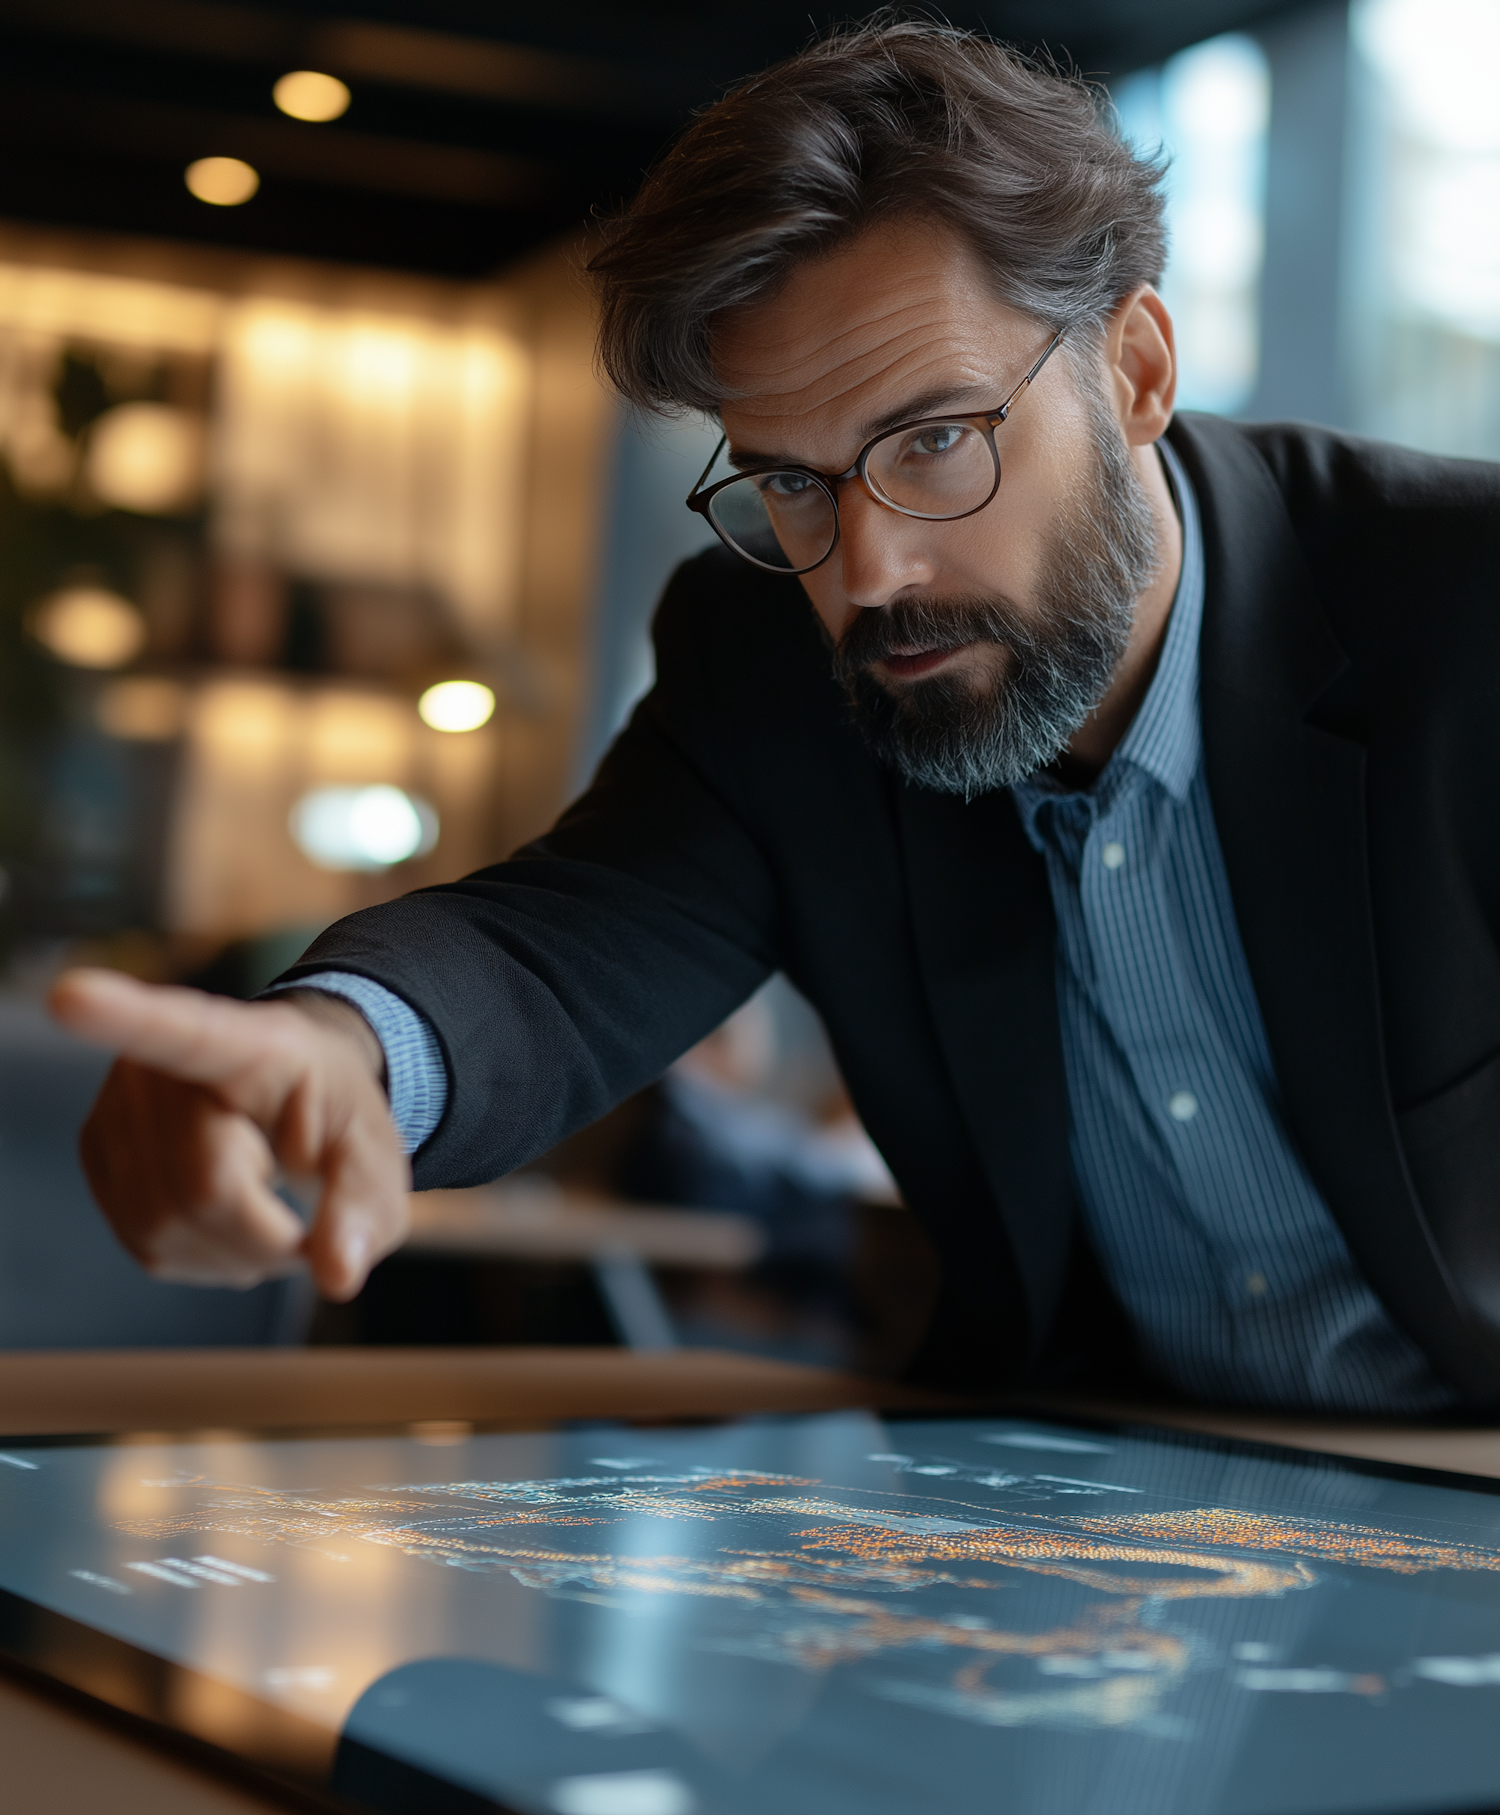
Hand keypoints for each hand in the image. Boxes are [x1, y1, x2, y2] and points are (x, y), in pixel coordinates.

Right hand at [48, 968, 410, 1299]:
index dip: (121, 1017)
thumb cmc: (333, 1115)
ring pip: (166, 1226)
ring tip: (269, 1215)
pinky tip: (229, 1224)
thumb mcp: (374, 1153)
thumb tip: (339, 1275)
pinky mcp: (99, 1152)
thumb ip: (365, 1208)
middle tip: (305, 1221)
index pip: (178, 1030)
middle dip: (267, 1234)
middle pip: (205, 1189)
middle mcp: (160, 1064)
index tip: (71, 997)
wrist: (294, 1094)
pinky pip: (146, 1241)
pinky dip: (200, 1254)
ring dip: (233, 1252)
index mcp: (242, 1041)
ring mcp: (118, 1106)